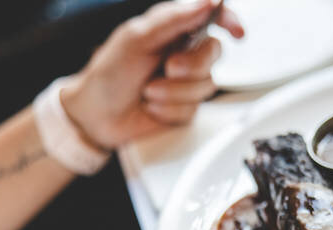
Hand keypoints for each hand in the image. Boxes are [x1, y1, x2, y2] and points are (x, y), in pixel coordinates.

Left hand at [61, 0, 242, 146]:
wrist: (96, 115)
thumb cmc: (109, 73)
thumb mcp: (137, 38)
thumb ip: (173, 19)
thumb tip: (207, 1)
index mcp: (173, 29)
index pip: (211, 18)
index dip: (229, 20)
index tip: (236, 31)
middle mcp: (183, 54)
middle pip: (213, 55)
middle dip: (191, 66)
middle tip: (167, 68)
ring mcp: (185, 83)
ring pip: (205, 86)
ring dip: (173, 92)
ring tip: (148, 91)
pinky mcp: (183, 108)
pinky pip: (192, 110)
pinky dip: (168, 110)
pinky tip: (151, 106)